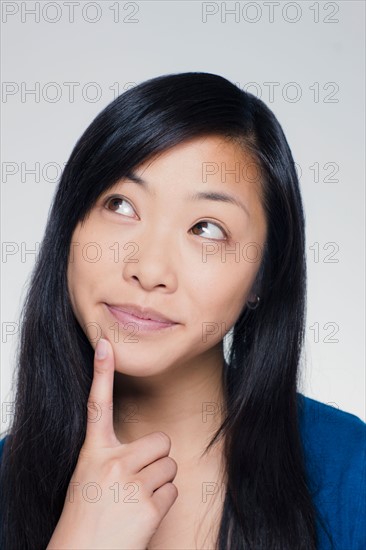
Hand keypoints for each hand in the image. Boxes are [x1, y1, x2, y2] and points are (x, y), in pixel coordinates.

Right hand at [47, 338, 177, 548]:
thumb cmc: (87, 514)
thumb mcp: (90, 476)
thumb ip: (114, 454)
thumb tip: (155, 446)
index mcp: (94, 452)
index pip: (97, 405)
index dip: (101, 372)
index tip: (105, 344)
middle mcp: (112, 461)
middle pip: (160, 441)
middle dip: (156, 460)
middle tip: (135, 481)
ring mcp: (130, 482)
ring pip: (169, 465)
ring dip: (160, 482)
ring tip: (135, 499)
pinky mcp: (148, 505)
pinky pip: (173, 490)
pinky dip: (163, 502)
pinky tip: (142, 515)